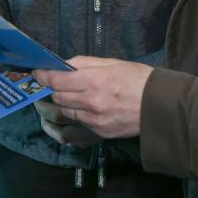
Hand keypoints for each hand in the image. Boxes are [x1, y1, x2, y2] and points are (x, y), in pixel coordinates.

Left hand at [32, 56, 152, 139]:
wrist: (161, 106)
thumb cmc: (138, 79)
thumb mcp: (111, 63)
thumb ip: (84, 64)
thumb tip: (63, 65)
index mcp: (93, 81)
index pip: (57, 80)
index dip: (42, 76)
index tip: (36, 72)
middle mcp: (90, 103)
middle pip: (57, 97)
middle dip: (47, 90)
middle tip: (42, 85)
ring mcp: (94, 121)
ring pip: (62, 114)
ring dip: (51, 108)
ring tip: (43, 103)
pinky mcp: (99, 134)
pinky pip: (72, 132)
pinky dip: (61, 127)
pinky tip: (53, 124)